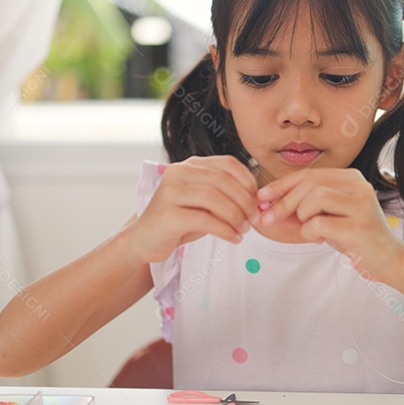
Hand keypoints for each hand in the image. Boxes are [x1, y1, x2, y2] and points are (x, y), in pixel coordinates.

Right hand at [128, 156, 257, 262]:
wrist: (145, 240)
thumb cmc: (180, 221)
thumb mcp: (204, 202)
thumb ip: (226, 195)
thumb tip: (258, 199)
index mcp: (189, 165)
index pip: (227, 164)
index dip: (248, 181)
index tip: (258, 201)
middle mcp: (178, 173)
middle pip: (222, 180)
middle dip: (244, 201)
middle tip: (254, 218)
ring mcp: (170, 192)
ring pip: (213, 198)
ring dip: (236, 215)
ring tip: (244, 229)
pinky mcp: (167, 215)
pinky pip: (204, 220)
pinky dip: (225, 230)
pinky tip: (234, 238)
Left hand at [256, 168, 403, 281]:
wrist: (388, 260)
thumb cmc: (354, 237)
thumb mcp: (325, 219)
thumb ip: (300, 210)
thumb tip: (266, 208)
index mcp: (350, 178)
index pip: (308, 174)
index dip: (281, 185)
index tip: (261, 198)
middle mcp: (358, 185)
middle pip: (309, 183)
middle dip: (283, 202)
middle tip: (269, 219)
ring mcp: (362, 204)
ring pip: (315, 197)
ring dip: (301, 216)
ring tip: (308, 230)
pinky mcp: (360, 226)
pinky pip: (320, 223)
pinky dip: (310, 232)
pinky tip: (319, 239)